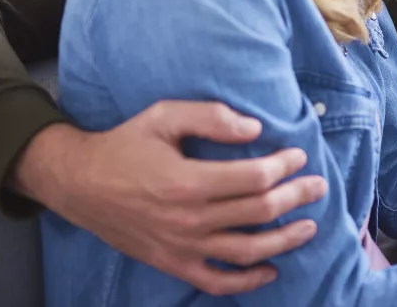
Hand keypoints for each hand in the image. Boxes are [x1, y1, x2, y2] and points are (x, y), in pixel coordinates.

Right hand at [12, 101, 326, 294]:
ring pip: (247, 251)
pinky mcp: (172, 263)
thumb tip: (255, 129)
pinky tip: (271, 269)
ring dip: (284, 240)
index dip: (283, 166)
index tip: (298, 156)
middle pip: (258, 212)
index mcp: (188, 180)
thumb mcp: (164, 116)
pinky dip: (246, 281)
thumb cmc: (125, 144)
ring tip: (309, 227)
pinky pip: (216, 281)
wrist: (79, 184)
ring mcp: (181, 246)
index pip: (254, 177)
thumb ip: (211, 117)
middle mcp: (188, 218)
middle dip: (295, 197)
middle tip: (318, 187)